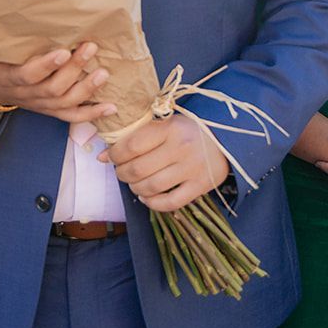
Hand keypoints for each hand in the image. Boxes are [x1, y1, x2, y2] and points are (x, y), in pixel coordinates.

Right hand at [0, 42, 117, 124]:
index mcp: (10, 79)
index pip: (29, 75)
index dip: (46, 66)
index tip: (63, 51)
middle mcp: (28, 96)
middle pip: (53, 88)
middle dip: (74, 69)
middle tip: (90, 48)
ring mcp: (42, 106)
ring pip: (66, 103)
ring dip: (86, 89)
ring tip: (103, 73)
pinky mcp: (51, 111)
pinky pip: (72, 116)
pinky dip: (93, 114)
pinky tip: (111, 107)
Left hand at [99, 114, 229, 212]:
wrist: (226, 139)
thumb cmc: (188, 130)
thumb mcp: (166, 124)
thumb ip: (136, 136)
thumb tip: (101, 156)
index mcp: (170, 128)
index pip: (132, 145)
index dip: (114, 155)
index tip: (110, 157)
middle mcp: (181, 148)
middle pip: (138, 169)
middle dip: (122, 174)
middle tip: (121, 172)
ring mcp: (192, 169)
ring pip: (151, 187)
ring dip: (135, 188)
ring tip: (134, 183)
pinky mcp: (201, 186)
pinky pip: (170, 203)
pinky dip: (153, 203)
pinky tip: (147, 197)